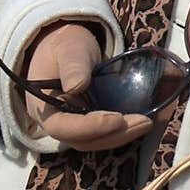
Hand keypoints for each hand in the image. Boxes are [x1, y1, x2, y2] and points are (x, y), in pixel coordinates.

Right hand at [23, 21, 152, 150]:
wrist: (67, 49)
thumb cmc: (65, 47)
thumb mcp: (69, 49)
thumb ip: (72, 65)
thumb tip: (77, 86)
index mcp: (42, 107)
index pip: (62, 127)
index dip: (90, 127)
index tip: (117, 118)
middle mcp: (56, 122)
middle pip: (82, 141)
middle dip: (113, 135)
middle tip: (143, 122)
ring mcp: (72, 126)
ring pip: (95, 141)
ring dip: (122, 135)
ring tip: (146, 122)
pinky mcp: (87, 125)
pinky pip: (103, 134)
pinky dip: (122, 131)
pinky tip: (140, 121)